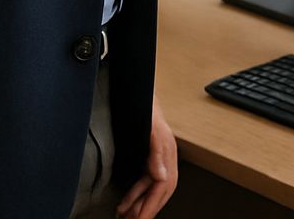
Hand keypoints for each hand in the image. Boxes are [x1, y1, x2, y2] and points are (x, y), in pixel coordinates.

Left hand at [117, 94, 177, 218]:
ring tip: (126, 217)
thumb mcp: (150, 126)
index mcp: (167, 150)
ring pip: (152, 188)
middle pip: (160, 190)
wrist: (137, 88)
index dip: (152, 205)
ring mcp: (156, 155)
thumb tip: (161, 175)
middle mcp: (164, 155)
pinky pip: (145, 180)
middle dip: (148, 209)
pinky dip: (136, 195)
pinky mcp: (147, 155)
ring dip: (140, 204)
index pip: (162, 185)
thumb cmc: (144, 105)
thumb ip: (156, 151)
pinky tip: (126, 202)